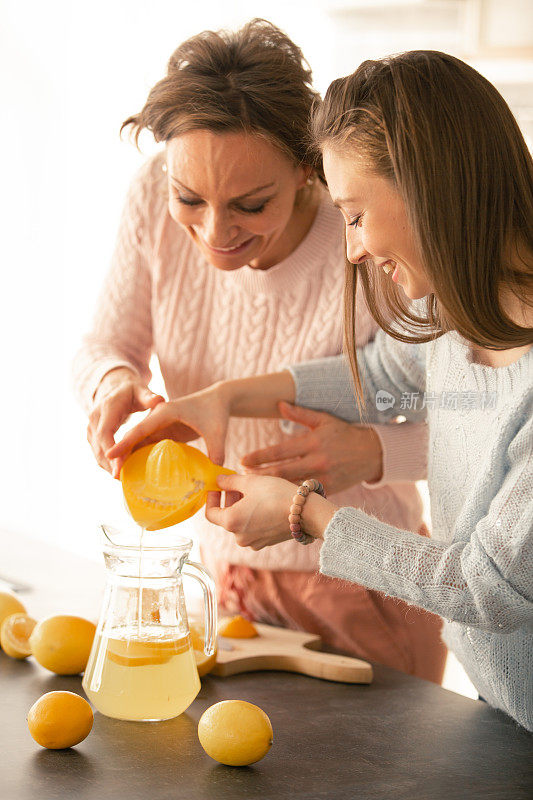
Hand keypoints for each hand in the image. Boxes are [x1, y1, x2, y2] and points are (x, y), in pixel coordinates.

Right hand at [88, 368, 164, 473]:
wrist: (114, 387)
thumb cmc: (132, 390)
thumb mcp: (141, 390)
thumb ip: (149, 396)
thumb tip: (159, 400)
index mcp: (107, 408)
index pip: (105, 433)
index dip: (111, 451)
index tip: (119, 467)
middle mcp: (94, 418)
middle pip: (99, 446)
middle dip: (109, 464)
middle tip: (123, 480)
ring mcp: (91, 427)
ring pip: (96, 452)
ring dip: (107, 467)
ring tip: (123, 480)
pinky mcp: (92, 435)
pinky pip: (97, 452)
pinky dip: (107, 463)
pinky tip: (120, 472)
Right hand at [106, 382, 230, 475]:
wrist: (218, 399)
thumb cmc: (216, 410)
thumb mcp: (217, 431)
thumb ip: (216, 451)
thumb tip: (213, 476)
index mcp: (166, 411)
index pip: (141, 428)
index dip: (125, 442)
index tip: (109, 454)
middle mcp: (158, 417)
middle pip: (134, 436)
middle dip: (122, 454)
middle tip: (114, 475)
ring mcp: (159, 425)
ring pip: (138, 443)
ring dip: (128, 458)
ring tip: (119, 478)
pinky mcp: (163, 432)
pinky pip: (147, 446)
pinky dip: (139, 457)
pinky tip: (134, 473)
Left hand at [206, 473, 336, 550]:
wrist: (305, 512)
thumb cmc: (277, 494)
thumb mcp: (250, 482)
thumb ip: (229, 481)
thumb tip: (218, 480)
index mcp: (231, 522)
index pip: (210, 513)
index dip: (211, 498)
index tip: (216, 486)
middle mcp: (240, 537)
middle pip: (226, 517)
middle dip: (229, 499)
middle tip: (237, 483)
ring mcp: (254, 542)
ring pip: (240, 523)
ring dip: (241, 507)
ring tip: (253, 491)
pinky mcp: (266, 542)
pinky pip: (253, 528)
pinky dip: (253, 517)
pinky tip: (264, 503)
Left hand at [240, 401, 382, 492]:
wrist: (373, 453)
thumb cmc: (345, 433)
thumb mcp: (324, 420)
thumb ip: (300, 413)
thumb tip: (279, 403)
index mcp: (313, 442)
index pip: (280, 451)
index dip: (260, 457)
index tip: (243, 461)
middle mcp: (318, 461)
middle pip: (282, 472)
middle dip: (260, 476)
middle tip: (242, 478)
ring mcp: (324, 477)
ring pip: (292, 487)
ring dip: (271, 489)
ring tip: (253, 490)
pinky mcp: (330, 490)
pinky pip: (305, 495)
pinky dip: (289, 498)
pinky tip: (274, 500)